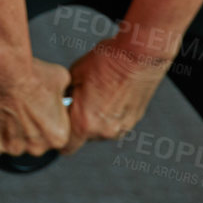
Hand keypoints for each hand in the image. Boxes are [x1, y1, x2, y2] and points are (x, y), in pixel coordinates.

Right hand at [0, 56, 71, 158]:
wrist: (3, 71)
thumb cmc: (30, 75)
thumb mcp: (61, 79)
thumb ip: (63, 95)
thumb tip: (61, 94)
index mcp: (58, 135)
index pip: (56, 133)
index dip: (49, 119)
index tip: (42, 110)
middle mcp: (37, 147)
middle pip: (35, 141)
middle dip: (30, 127)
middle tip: (24, 108)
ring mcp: (13, 148)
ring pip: (14, 142)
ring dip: (12, 130)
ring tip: (9, 108)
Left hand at [62, 38, 172, 155]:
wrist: (139, 54)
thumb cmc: (109, 60)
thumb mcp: (75, 73)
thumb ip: (67, 94)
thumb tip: (63, 98)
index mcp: (84, 122)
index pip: (66, 148)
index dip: (62, 135)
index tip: (62, 124)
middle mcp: (104, 131)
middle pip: (85, 138)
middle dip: (81, 123)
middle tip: (82, 100)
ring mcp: (122, 127)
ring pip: (102, 131)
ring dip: (98, 119)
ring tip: (101, 93)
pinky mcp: (134, 120)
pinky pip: (117, 122)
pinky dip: (113, 113)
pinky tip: (114, 93)